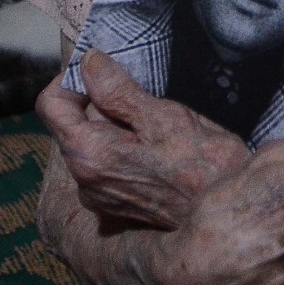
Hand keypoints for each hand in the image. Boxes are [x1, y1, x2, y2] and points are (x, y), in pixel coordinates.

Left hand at [35, 50, 250, 229]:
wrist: (232, 220)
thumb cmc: (204, 167)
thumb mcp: (164, 117)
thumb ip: (119, 91)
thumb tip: (89, 64)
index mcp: (88, 155)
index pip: (51, 104)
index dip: (73, 79)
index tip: (105, 71)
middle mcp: (84, 180)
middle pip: (73, 123)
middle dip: (102, 102)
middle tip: (145, 98)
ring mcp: (100, 196)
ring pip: (93, 142)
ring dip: (118, 125)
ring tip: (159, 126)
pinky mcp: (116, 204)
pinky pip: (109, 162)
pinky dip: (126, 147)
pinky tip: (160, 149)